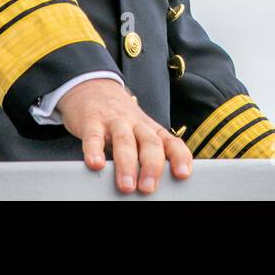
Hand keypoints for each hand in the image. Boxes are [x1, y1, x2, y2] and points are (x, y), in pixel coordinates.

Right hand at [58, 78, 192, 193]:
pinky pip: (94, 136)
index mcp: (152, 130)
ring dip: (127, 164)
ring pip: (124, 140)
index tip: (183, 174)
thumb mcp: (139, 133)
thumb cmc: (120, 119)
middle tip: (149, 188)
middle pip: (150, 143)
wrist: (94, 87)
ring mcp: (115, 122)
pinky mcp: (92, 121)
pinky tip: (95, 164)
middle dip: (152, 166)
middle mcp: (137, 125)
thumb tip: (155, 184)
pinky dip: (94, 150)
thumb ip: (147, 154)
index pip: (171, 142)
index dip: (179, 157)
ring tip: (126, 185)